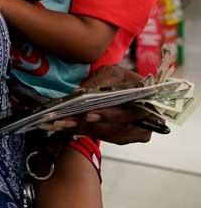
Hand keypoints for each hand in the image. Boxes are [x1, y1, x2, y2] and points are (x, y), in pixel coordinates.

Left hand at [42, 65, 159, 143]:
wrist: (123, 85)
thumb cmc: (120, 78)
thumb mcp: (111, 73)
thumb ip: (100, 83)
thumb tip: (83, 94)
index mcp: (148, 101)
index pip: (129, 112)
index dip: (109, 115)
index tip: (88, 115)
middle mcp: (146, 120)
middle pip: (116, 127)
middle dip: (89, 124)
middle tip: (66, 120)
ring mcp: (135, 131)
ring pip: (107, 135)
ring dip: (83, 130)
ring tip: (62, 123)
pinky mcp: (123, 137)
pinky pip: (103, 137)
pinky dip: (84, 131)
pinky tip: (68, 126)